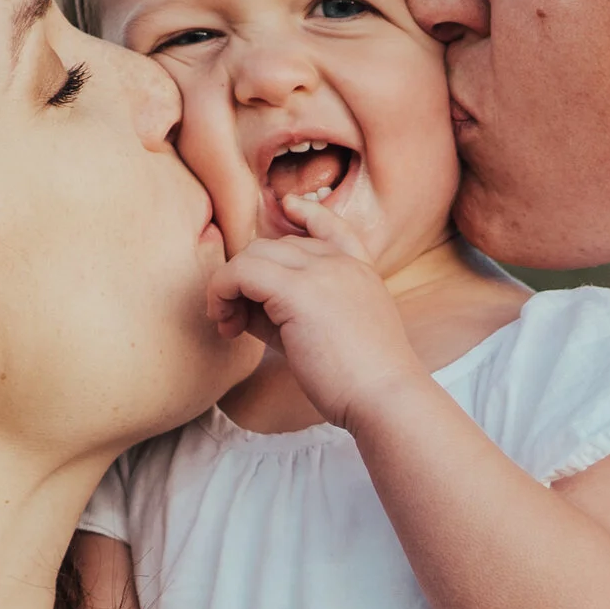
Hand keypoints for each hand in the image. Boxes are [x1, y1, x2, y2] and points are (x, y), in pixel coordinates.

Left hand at [206, 184, 424, 431]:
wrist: (387, 400)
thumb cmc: (361, 384)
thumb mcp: (331, 336)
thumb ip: (292, 313)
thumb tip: (242, 307)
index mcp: (360, 272)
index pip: (331, 225)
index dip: (306, 212)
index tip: (287, 208)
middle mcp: (342, 263)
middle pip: (276, 246)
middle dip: (248, 276)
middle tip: (235, 320)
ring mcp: (323, 271)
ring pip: (254, 253)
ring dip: (230, 284)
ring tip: (229, 324)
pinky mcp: (299, 290)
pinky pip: (242, 272)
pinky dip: (222, 291)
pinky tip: (226, 324)